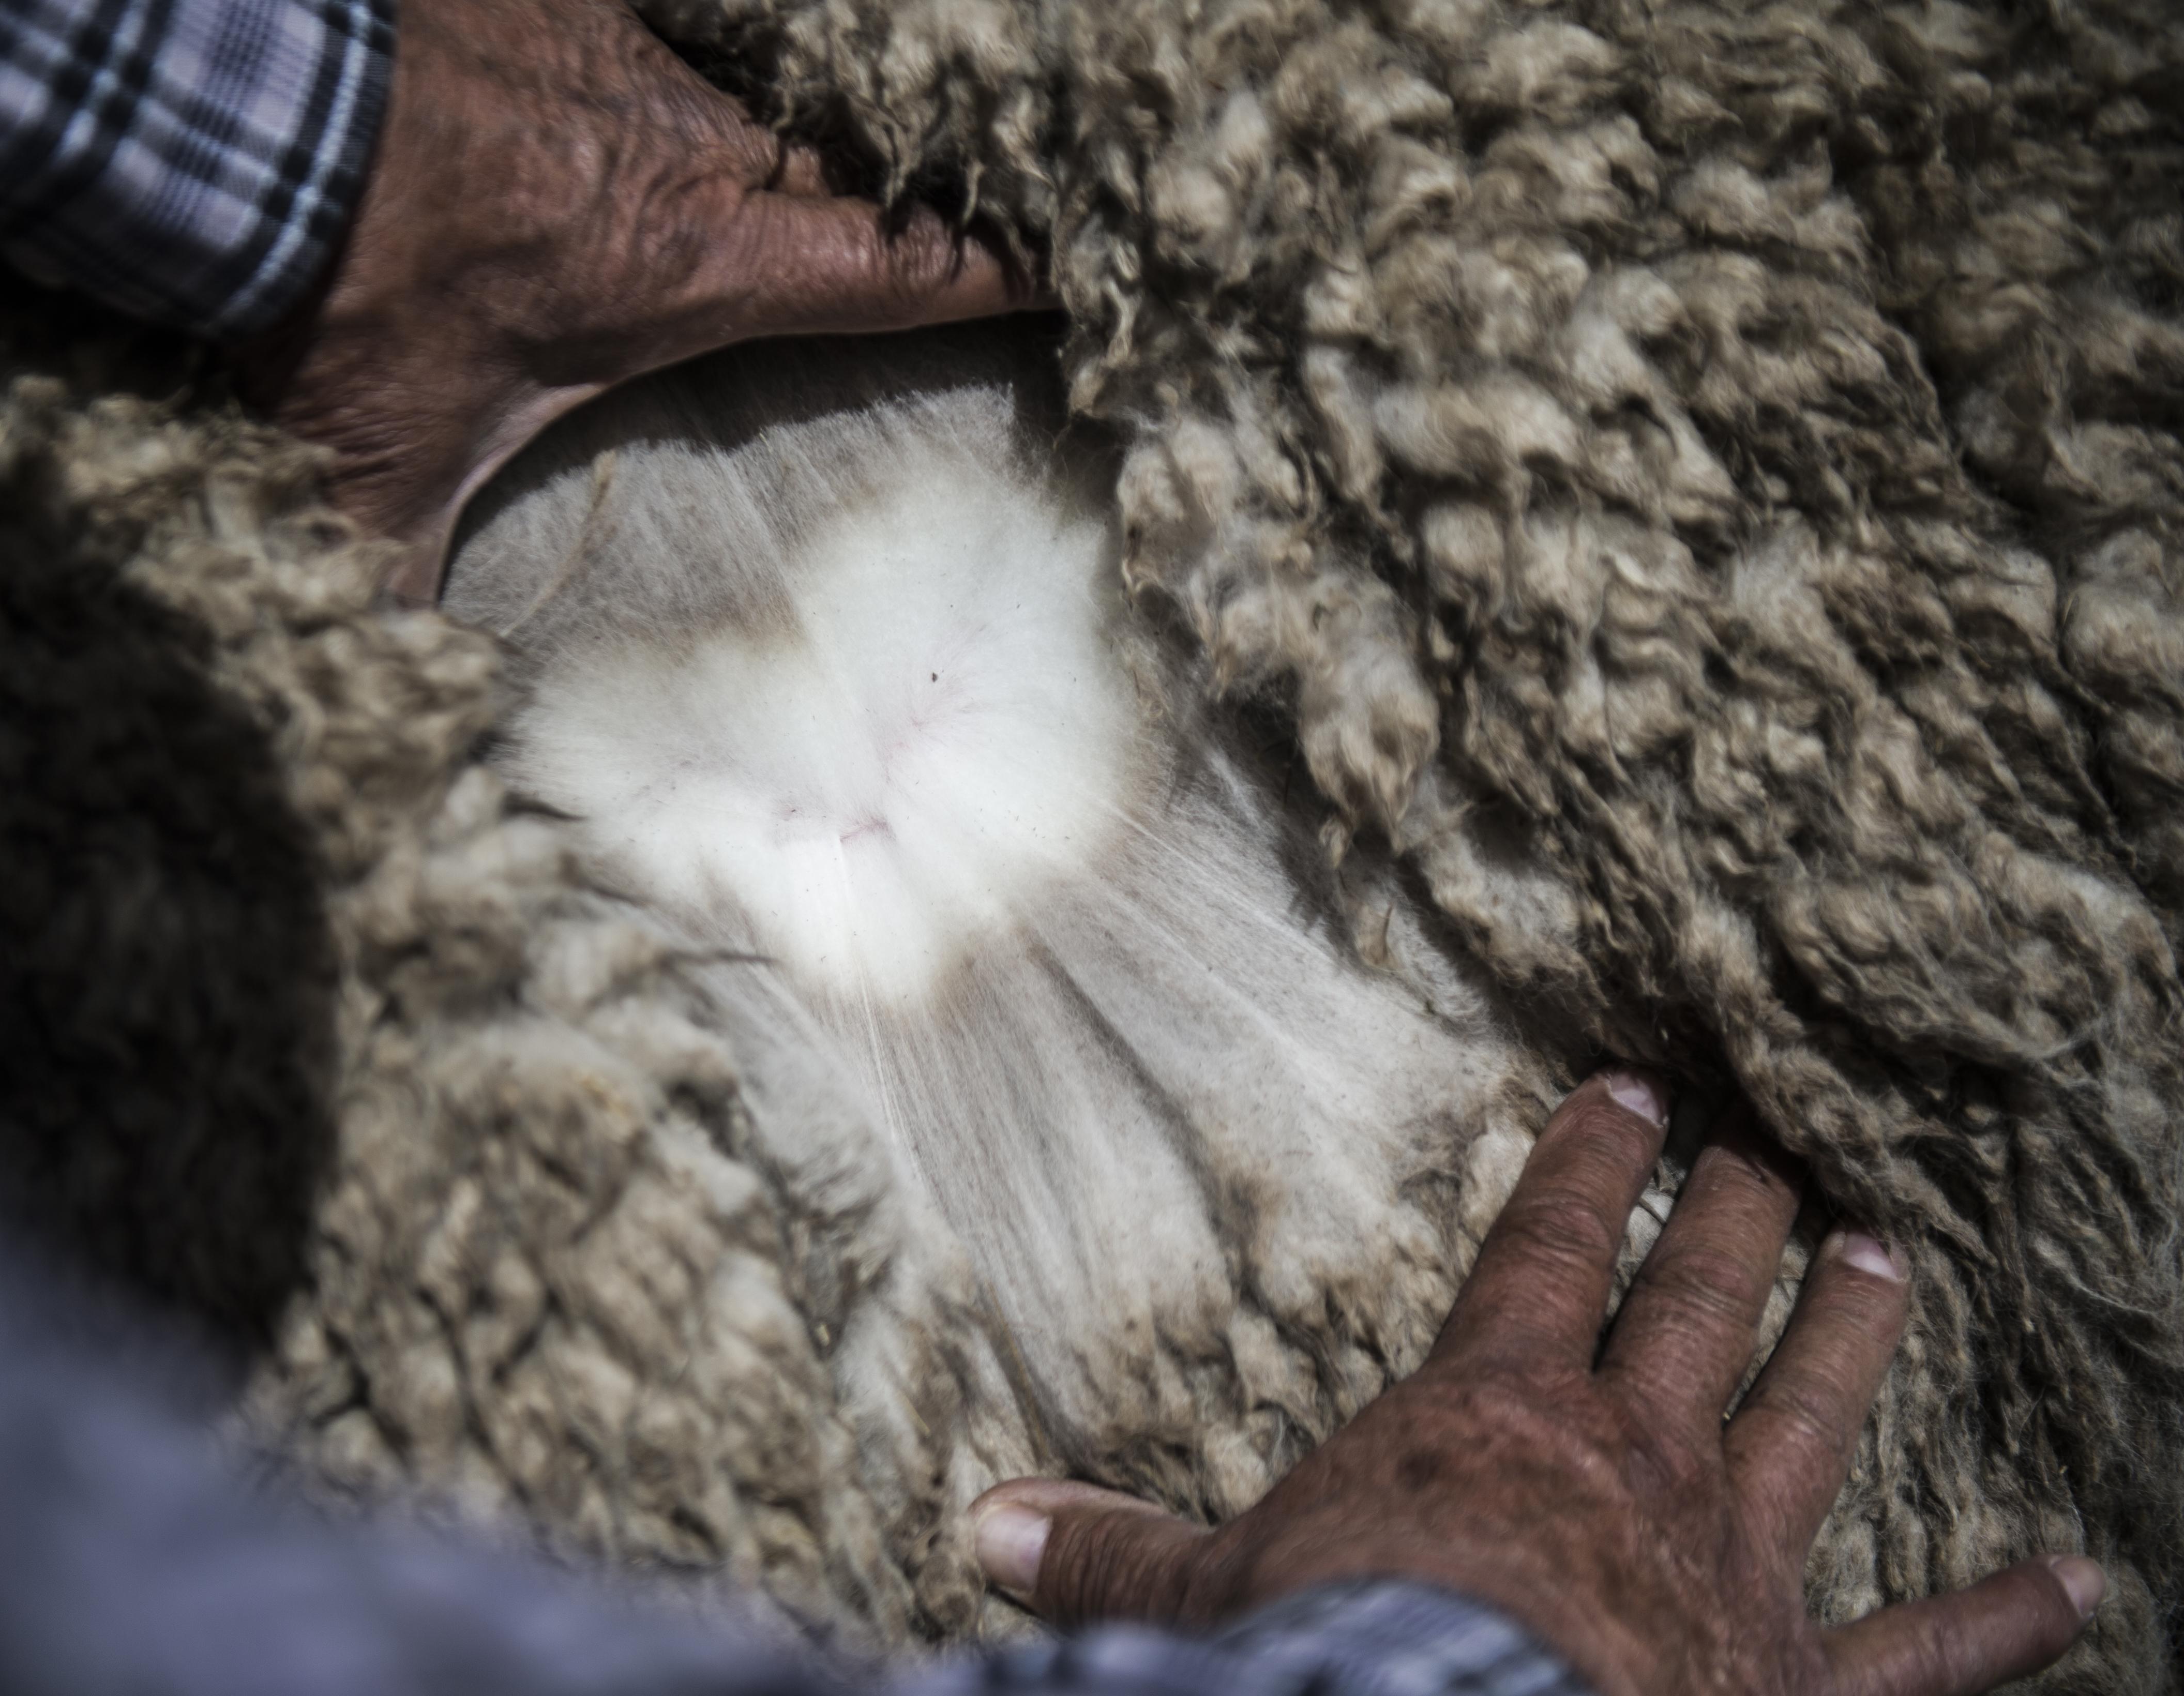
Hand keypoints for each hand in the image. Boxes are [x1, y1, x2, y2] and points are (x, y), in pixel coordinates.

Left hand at [235, 0, 1027, 602]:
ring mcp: (632, 53)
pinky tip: (675, 81)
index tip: (1077, 266)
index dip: (1001, 270)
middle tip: (978, 186)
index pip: (903, 265)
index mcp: (696, 264)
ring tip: (836, 135)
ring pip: (766, 85)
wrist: (237, 103)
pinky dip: (697, 61)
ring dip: (796, 119)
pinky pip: (679, 25)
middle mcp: (691, 146)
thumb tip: (392, 680)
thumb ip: (402, 571)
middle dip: (916, 178)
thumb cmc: (333, 293)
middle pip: (850, 161)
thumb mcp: (379, 460)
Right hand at [969, 1074, 2101, 1695]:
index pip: (1548, 1247)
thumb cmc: (1339, 1671)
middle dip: (1734, 1222)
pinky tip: (2082, 1591)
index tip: (1631, 1097)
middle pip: (1695, 1303)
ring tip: (1891, 1263)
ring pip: (1810, 1415)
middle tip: (1775, 1157)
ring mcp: (1731, 1562)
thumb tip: (977, 1527)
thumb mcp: (1207, 1605)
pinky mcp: (1801, 1681)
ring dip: (1851, 1338)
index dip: (1587, 1166)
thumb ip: (1109, 1558)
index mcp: (1493, 1412)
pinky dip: (2003, 1622)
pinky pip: (1922, 1650)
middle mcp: (1629, 1458)